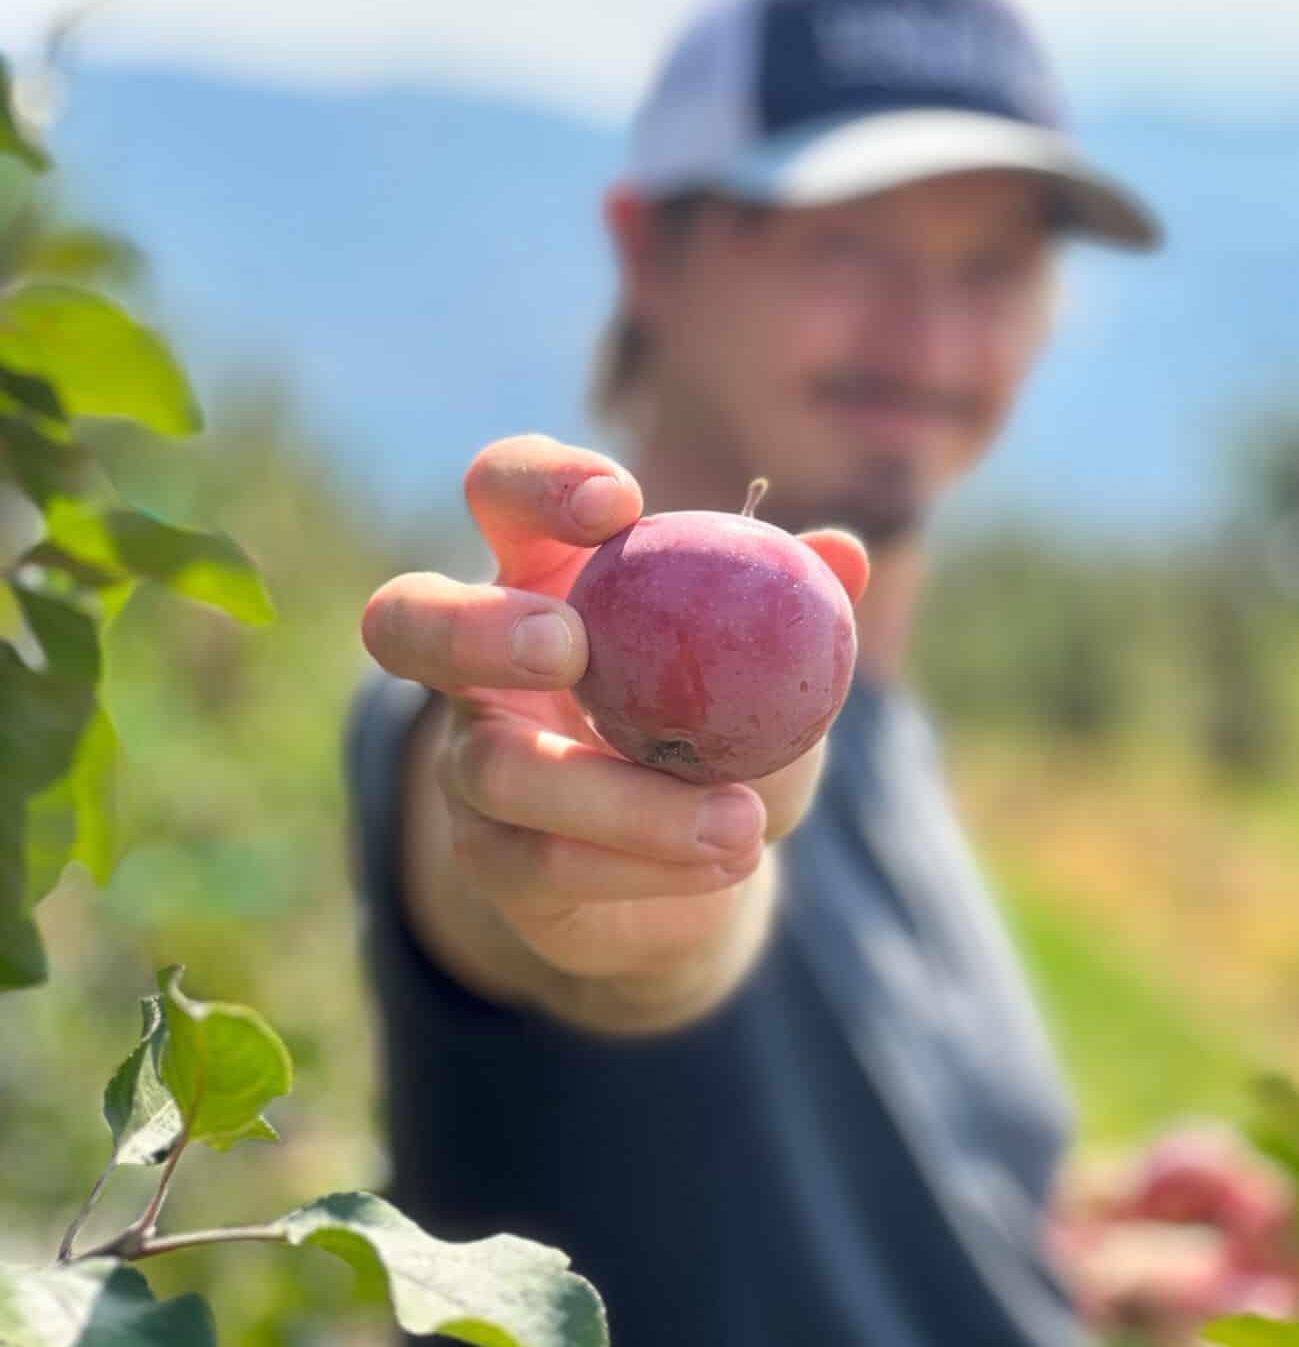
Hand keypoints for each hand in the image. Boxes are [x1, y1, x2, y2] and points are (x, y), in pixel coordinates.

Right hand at [360, 434, 868, 1001]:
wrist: (698, 863)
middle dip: (475, 625)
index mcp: (540, 572)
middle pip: (406, 620)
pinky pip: (544, 862)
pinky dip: (644, 864)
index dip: (538, 482)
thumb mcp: (770, 665)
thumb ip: (795, 609)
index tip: (620, 504)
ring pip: (495, 770)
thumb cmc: (727, 726)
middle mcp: (477, 664)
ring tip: (745, 819)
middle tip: (570, 645)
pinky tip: (728, 862)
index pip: (502, 492)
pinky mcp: (490, 859)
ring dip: (622, 798)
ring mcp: (470, 763)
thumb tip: (843, 554)